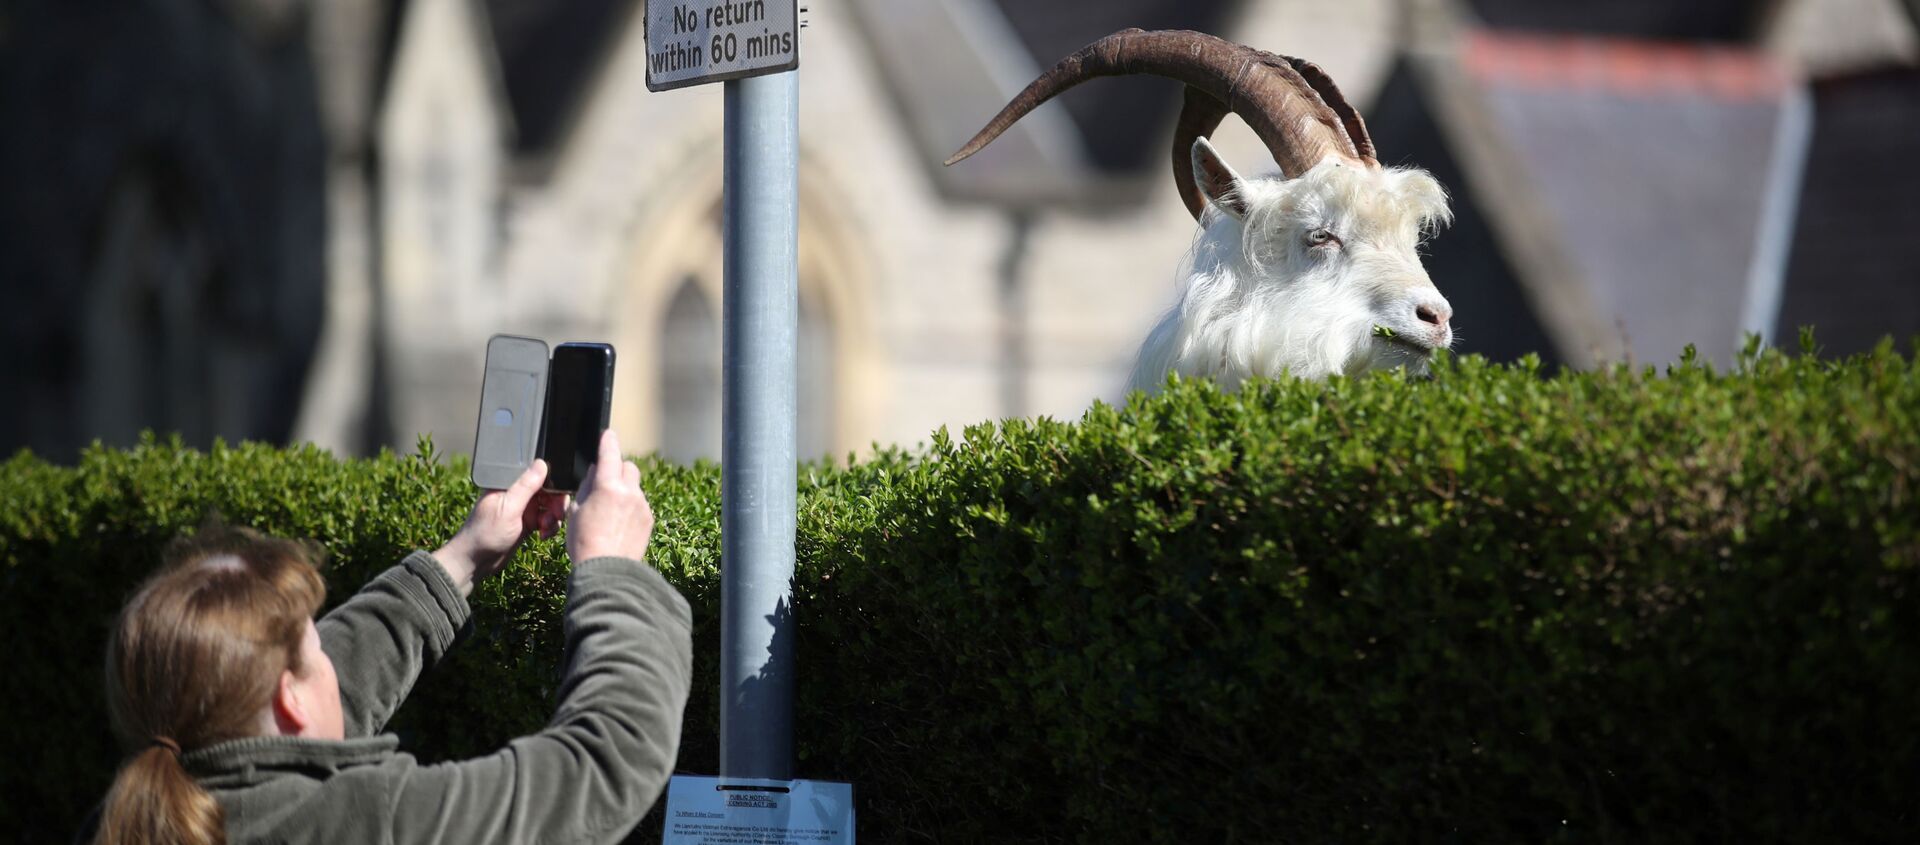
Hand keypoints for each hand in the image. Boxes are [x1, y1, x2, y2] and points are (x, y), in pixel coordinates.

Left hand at [435, 460, 569, 595]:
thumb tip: (541, 463)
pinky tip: (543, 535)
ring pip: (549, 506)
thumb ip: (526, 486)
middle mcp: (517, 494)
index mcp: (509, 484)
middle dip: (556, 503)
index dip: (553, 483)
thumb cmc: (485, 533)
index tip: (559, 496)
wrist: (475, 562)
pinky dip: (549, 527)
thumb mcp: (508, 508)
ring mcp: (523, 509)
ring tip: (546, 528)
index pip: (537, 474)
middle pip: (548, 490)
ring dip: (553, 517)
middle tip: (555, 516)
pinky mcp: (527, 524)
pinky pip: (546, 520)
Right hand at [566, 429, 654, 563]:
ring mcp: (642, 506)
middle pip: (628, 467)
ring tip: (610, 511)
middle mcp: (629, 492)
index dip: (608, 441)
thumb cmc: (584, 542)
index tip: (608, 434)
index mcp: (608, 487)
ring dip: (625, 490)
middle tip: (605, 482)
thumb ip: (587, 487)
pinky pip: (640, 504)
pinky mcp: (649, 519)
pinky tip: (619, 523)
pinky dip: (631, 506)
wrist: (607, 570)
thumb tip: (596, 472)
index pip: (610, 454)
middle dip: (617, 469)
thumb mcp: (575, 511)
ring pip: (635, 486)